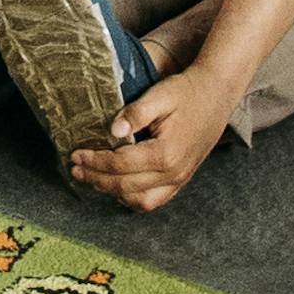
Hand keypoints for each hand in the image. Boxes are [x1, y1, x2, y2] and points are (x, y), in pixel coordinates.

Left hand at [70, 60, 236, 211]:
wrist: (217, 95)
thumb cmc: (187, 92)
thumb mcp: (160, 95)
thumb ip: (135, 112)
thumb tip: (112, 130)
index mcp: (165, 153)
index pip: (120, 164)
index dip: (94, 162)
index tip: (75, 154)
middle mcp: (173, 173)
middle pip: (125, 186)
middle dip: (96, 179)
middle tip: (76, 170)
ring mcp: (180, 179)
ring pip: (140, 201)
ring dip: (112, 192)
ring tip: (92, 179)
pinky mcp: (182, 179)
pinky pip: (156, 201)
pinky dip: (133, 199)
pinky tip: (118, 188)